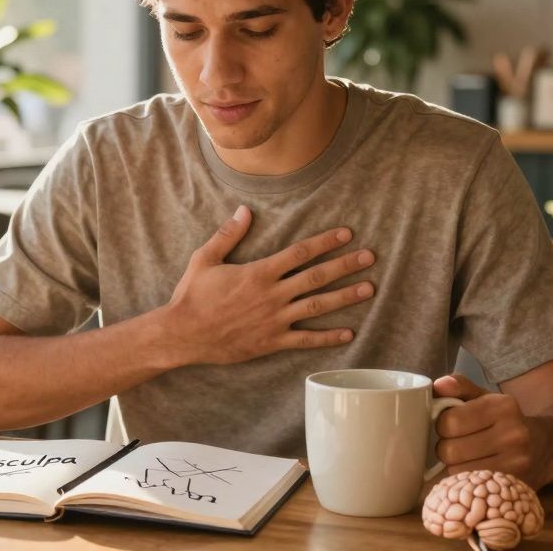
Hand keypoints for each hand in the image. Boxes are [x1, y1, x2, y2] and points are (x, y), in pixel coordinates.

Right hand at [160, 204, 375, 365]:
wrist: (183, 334)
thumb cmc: (192, 295)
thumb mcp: (205, 259)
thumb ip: (228, 235)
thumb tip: (244, 210)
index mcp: (259, 272)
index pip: (300, 252)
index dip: (325, 242)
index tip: (346, 234)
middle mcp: (272, 295)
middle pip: (317, 276)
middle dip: (345, 265)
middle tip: (370, 257)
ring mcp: (274, 319)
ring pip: (317, 306)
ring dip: (345, 296)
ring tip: (368, 288)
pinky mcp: (272, 342)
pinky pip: (305, 339)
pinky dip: (328, 337)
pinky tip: (348, 333)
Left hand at [433, 374, 552, 488]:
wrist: (545, 448)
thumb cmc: (504, 420)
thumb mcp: (484, 397)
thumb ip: (459, 386)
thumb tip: (439, 386)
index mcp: (502, 406)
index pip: (449, 421)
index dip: (442, 425)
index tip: (451, 426)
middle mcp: (513, 434)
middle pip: (450, 449)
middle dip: (446, 447)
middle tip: (457, 444)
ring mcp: (517, 463)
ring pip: (457, 471)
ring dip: (454, 466)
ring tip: (467, 458)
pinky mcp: (515, 486)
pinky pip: (471, 486)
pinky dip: (466, 481)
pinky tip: (475, 471)